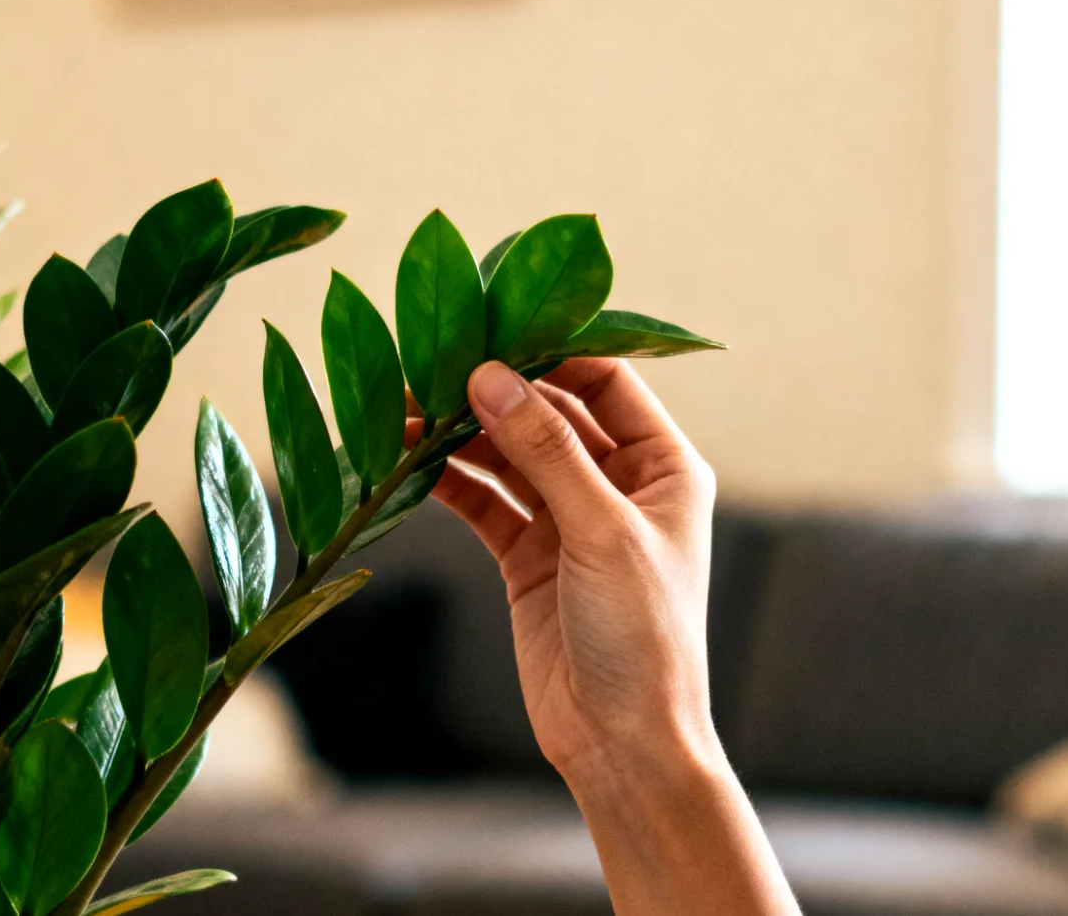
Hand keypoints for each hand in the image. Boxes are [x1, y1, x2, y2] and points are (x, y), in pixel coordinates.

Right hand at [428, 358, 719, 778]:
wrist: (623, 742)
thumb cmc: (643, 636)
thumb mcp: (601, 533)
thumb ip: (546, 453)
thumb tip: (490, 377)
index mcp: (663, 466)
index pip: (606, 380)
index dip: (552, 351)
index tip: (492, 325)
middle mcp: (619, 484)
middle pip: (548, 414)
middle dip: (493, 390)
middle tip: (429, 366)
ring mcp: (571, 520)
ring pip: (509, 455)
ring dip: (461, 434)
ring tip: (404, 411)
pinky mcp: (530, 557)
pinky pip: (485, 501)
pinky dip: (449, 481)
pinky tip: (408, 461)